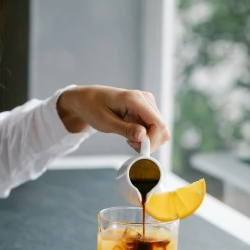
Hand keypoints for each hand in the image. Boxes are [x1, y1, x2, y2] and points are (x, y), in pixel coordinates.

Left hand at [56, 85, 170, 152]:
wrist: (87, 99)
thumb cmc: (93, 107)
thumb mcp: (105, 122)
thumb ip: (125, 129)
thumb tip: (143, 136)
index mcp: (135, 99)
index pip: (158, 124)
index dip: (152, 141)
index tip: (138, 150)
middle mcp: (145, 99)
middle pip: (162, 129)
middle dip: (149, 143)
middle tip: (130, 144)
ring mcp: (147, 104)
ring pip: (159, 130)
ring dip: (147, 141)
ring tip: (128, 139)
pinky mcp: (146, 110)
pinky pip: (153, 128)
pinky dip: (144, 137)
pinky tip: (130, 136)